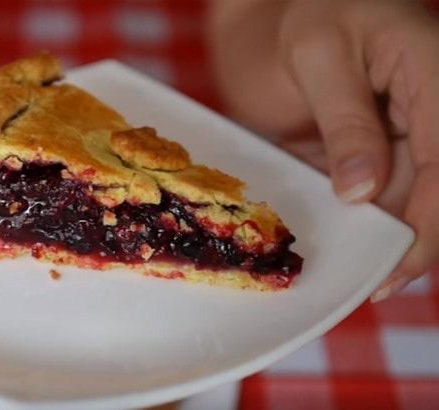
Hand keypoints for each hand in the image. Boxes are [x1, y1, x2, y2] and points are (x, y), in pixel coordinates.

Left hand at [210, 0, 438, 300]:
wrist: (270, 16)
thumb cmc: (301, 11)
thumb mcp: (320, 53)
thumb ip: (347, 120)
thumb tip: (363, 193)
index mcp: (436, 77)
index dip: (429, 225)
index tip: (395, 270)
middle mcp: (427, 112)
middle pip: (431, 194)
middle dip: (401, 242)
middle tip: (361, 285)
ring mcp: (396, 136)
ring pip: (397, 202)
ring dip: (366, 235)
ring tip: (333, 268)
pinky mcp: (361, 151)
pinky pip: (361, 195)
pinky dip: (341, 218)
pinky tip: (319, 239)